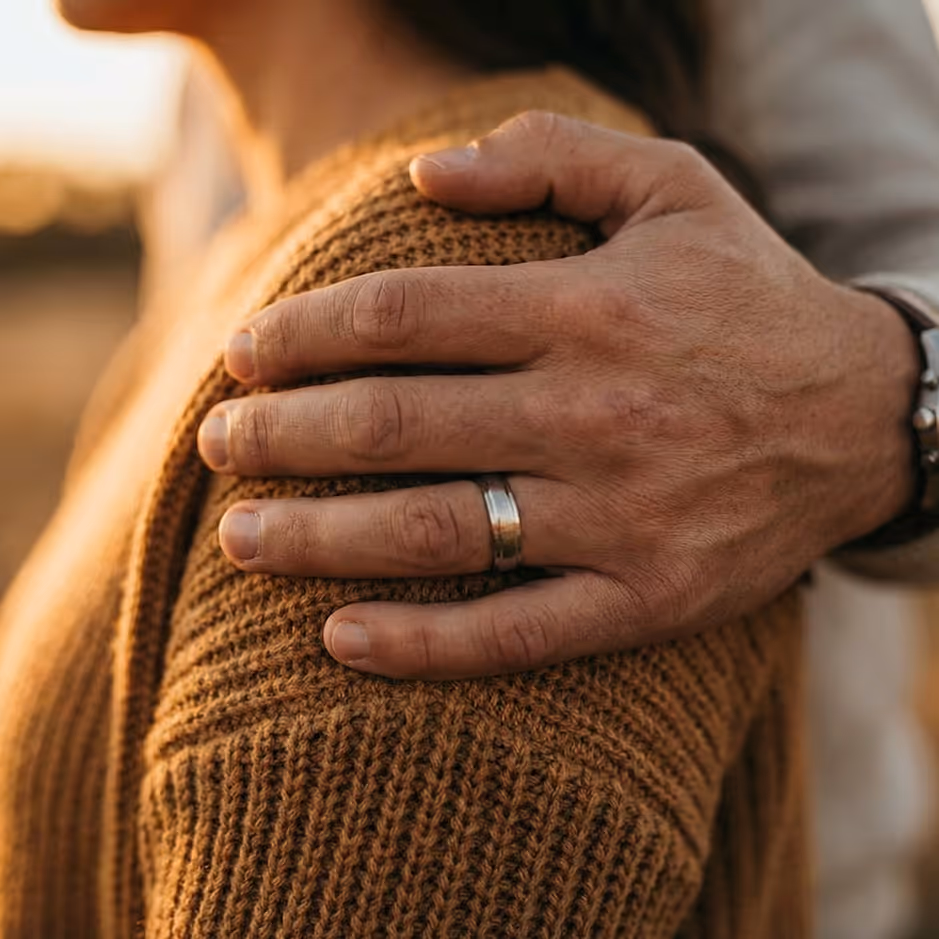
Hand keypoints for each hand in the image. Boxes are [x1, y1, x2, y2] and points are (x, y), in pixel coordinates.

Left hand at [197, 112, 919, 678]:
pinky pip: (518, 634)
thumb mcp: (674, 186)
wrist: (864, 416)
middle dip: (283, 437)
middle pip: (395, 426)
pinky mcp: (646, 597)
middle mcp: (596, 413)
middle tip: (214, 443)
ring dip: (318, 539)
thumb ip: (551, 157)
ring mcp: (621, 516)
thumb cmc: (747, 297)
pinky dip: (424, 646)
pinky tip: (341, 640)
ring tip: (239, 537)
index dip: (304, 335)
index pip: (405, 318)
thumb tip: (423, 173)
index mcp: (591, 308)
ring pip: (437, 533)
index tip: (243, 354)